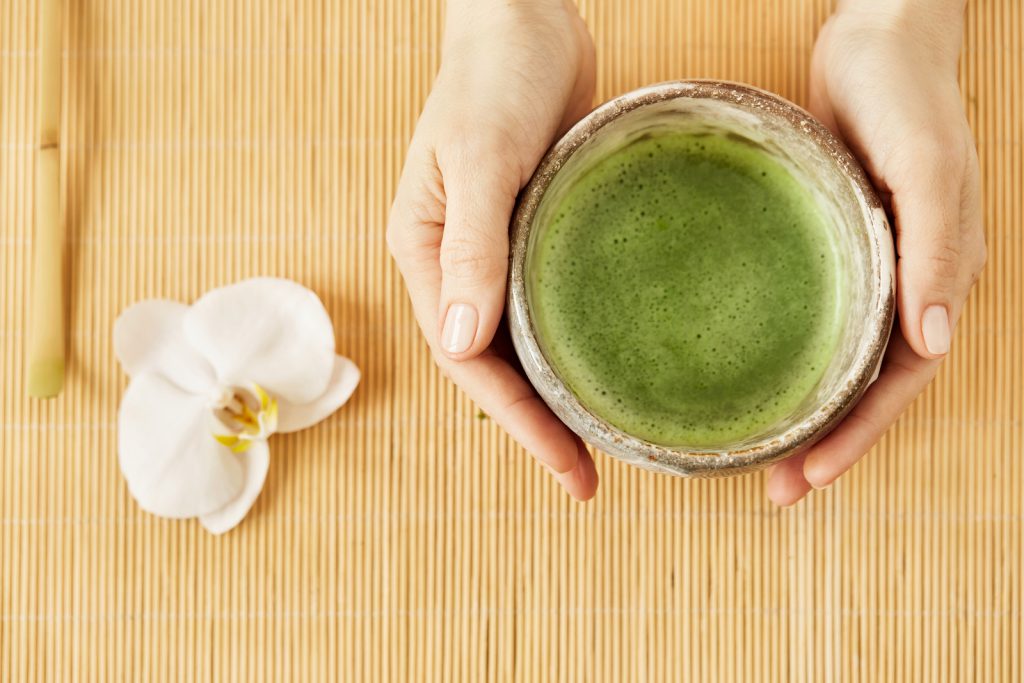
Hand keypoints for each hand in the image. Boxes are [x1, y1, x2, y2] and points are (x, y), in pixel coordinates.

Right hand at [387, 0, 598, 498]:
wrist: (523, 18)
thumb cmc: (492, 76)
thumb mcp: (480, 160)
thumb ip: (472, 249)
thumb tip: (462, 346)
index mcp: (425, 256)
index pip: (466, 360)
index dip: (515, 420)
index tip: (566, 467)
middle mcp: (455, 266)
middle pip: (492, 364)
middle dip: (537, 423)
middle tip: (590, 475)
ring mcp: (494, 252)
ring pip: (522, 341)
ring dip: (556, 392)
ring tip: (603, 439)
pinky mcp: (532, 234)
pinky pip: (548, 304)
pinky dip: (574, 342)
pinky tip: (608, 365)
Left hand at [768, 0, 985, 504]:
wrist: (875, 44)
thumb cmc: (906, 97)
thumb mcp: (924, 165)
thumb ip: (932, 249)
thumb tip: (936, 343)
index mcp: (937, 278)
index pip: (901, 382)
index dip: (859, 435)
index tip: (809, 476)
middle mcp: (905, 287)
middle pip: (868, 388)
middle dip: (827, 444)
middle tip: (775, 489)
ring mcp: (869, 271)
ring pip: (842, 363)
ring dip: (808, 413)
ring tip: (760, 454)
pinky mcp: (834, 250)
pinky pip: (819, 321)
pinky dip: (796, 358)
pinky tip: (756, 376)